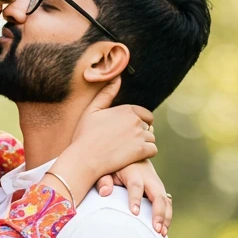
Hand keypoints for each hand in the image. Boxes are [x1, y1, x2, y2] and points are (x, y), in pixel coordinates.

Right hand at [50, 77, 155, 202]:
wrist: (84, 159)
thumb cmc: (85, 135)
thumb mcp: (92, 110)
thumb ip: (106, 94)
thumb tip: (117, 78)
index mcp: (126, 110)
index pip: (146, 114)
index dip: (139, 122)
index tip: (128, 131)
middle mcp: (135, 121)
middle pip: (148, 127)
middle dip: (141, 133)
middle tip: (126, 142)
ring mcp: (139, 136)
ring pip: (151, 138)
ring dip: (144, 144)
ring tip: (128, 150)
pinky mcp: (141, 151)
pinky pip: (153, 150)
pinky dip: (146, 153)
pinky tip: (134, 156)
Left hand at [96, 160, 171, 234]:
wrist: (126, 154)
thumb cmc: (111, 166)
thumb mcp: (105, 169)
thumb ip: (103, 180)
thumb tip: (105, 192)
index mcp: (133, 169)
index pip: (136, 185)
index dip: (136, 198)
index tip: (134, 213)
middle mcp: (148, 175)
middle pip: (157, 193)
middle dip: (158, 212)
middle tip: (156, 229)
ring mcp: (155, 181)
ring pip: (165, 198)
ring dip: (165, 216)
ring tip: (162, 233)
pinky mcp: (159, 187)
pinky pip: (166, 201)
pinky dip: (167, 215)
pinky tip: (164, 229)